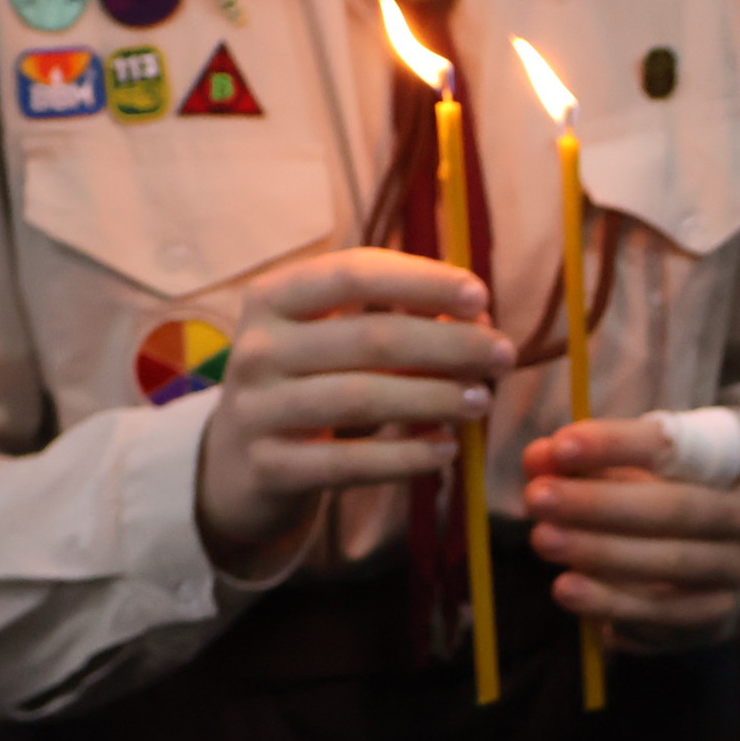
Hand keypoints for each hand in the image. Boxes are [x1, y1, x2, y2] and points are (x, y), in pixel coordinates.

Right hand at [193, 247, 512, 575]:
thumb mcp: (329, 338)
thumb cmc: (305, 381)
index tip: (481, 296)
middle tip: (503, 355)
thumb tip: (477, 321)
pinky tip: (446, 451)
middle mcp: (258, 347)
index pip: (355, 272)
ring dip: (434, 398)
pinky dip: (404, 457)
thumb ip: (391, 319)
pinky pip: (348, 462)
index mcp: (274, 297)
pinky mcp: (269, 468)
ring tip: (482, 402)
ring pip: (362, 398)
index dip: (422, 280)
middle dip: (448, 344)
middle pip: (370, 337)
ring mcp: (257, 410)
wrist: (235, 463)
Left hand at [523, 415, 739, 643]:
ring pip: (670, 562)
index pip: (678, 443)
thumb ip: (588, 458)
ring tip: (542, 539)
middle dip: (599, 503)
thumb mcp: (634, 462)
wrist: (717, 550)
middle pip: (675, 508)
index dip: (616, 444)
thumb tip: (538, 459)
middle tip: (538, 498)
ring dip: (599, 552)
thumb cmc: (667, 488)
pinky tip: (567, 588)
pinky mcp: (717, 615)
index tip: (561, 445)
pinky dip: (611, 601)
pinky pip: (662, 613)